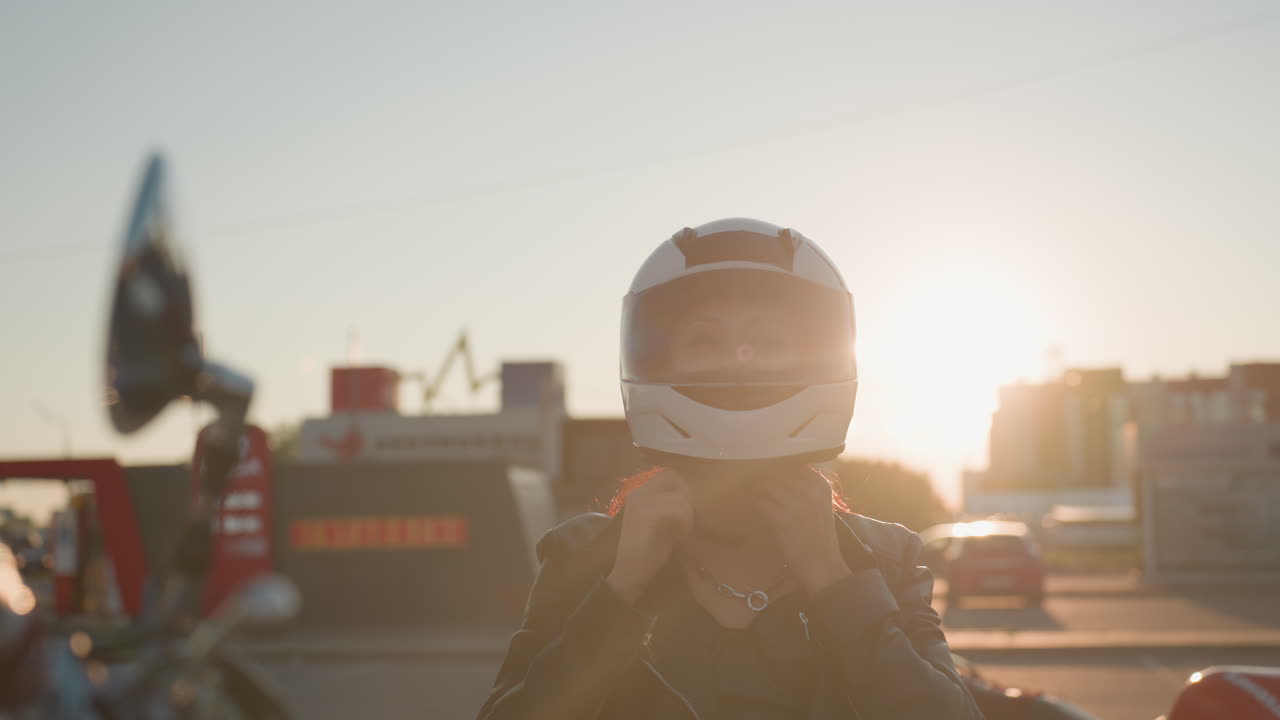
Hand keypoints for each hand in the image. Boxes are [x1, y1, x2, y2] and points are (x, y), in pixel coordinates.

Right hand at [606, 469, 694, 605]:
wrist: (627, 575)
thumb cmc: (646, 554)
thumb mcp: (660, 524)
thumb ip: (670, 507)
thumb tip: (695, 500)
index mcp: (638, 494)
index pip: (668, 474)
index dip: (683, 489)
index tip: (686, 512)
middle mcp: (637, 493)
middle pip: (672, 476)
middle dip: (685, 498)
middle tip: (686, 521)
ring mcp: (640, 502)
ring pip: (680, 497)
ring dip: (687, 516)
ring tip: (681, 534)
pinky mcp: (646, 514)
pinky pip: (678, 509)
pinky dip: (684, 524)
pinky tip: (678, 537)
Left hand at [756, 465, 851, 593]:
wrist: (821, 562)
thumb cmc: (818, 533)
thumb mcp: (820, 504)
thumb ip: (806, 485)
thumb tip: (779, 469)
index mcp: (821, 485)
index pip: (794, 465)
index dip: (780, 469)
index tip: (773, 475)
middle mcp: (810, 491)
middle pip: (778, 473)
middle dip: (767, 479)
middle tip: (761, 486)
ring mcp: (796, 504)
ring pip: (767, 486)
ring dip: (761, 492)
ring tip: (762, 500)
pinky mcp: (782, 518)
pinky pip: (761, 502)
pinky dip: (759, 506)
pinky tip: (763, 512)